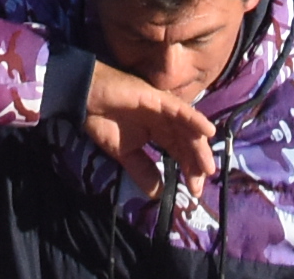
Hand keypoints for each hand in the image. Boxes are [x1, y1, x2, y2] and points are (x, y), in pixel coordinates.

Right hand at [74, 62, 213, 197]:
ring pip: (188, 129)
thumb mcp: (125, 155)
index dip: (189, 170)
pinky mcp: (159, 98)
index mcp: (159, 131)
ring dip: (199, 148)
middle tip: (199, 186)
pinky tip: (208, 131)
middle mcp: (166, 120)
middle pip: (188, 143)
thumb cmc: (104, 120)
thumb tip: (158, 195)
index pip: (179, 152)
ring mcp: (164, 108)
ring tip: (208, 168)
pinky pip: (180, 110)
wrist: (86, 97)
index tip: (194, 192)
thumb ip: (143, 171)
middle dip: (196, 164)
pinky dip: (195, 120)